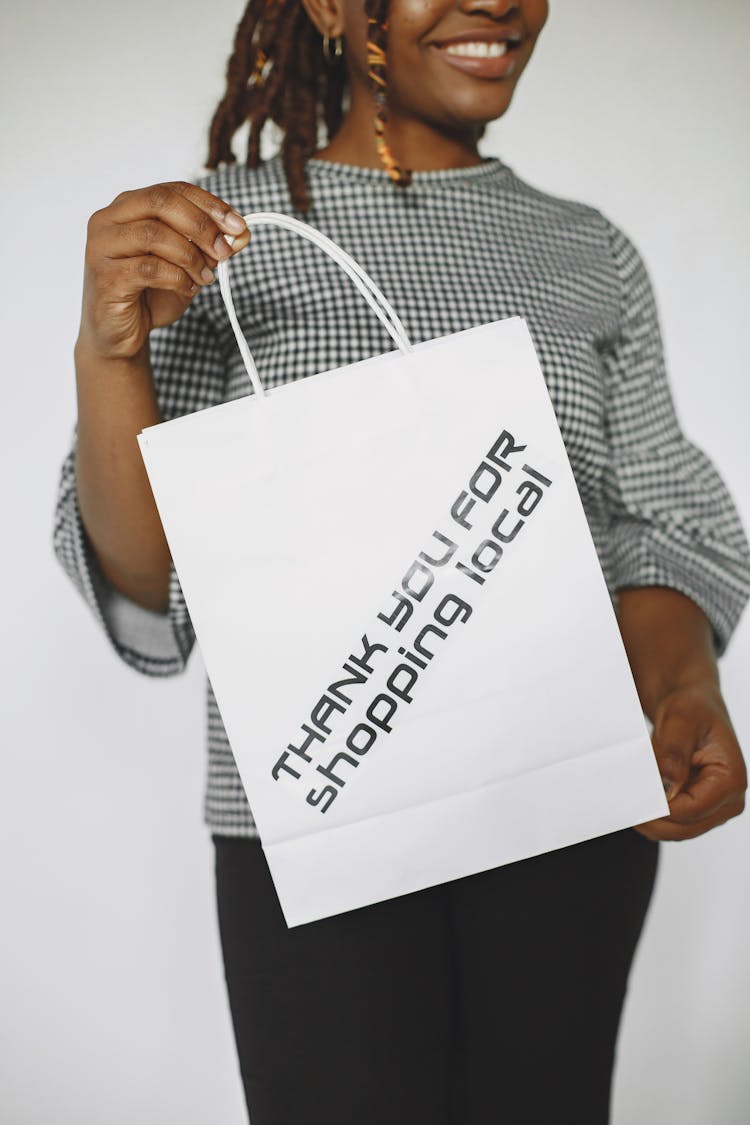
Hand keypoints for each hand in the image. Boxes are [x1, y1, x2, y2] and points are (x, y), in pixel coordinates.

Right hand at [79, 181, 250, 359]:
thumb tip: (242, 233)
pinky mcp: (106, 276)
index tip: (238, 224)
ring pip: (155, 234)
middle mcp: (109, 220)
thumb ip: (211, 247)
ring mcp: (102, 247)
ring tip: (205, 277)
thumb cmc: (150, 296)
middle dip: (202, 226)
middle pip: (161, 202)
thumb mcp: (189, 267)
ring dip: (190, 256)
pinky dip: (177, 278)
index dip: (209, 204)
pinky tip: (187, 289)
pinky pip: (149, 268)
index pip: (172, 190)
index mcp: (128, 207)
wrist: (121, 336)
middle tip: (224, 251)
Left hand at [633, 683, 746, 840]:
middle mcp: (728, 799)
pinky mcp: (698, 809)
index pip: (692, 809)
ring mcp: (713, 808)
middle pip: (684, 828)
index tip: (634, 798)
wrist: (692, 707)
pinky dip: (654, 815)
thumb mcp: (680, 720)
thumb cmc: (692, 708)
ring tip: (629, 797)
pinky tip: (639, 799)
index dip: (660, 808)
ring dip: (651, 819)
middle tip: (623, 803)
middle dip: (652, 819)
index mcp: (730, 779)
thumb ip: (674, 753)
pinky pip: (673, 823)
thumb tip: (667, 785)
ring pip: (677, 831)